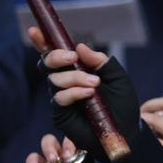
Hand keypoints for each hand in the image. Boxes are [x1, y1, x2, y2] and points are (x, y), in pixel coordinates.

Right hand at [32, 30, 139, 156]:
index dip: (43, 42)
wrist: (126, 131)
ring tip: (94, 84)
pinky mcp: (61, 114)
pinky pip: (60, 98)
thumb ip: (101, 61)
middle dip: (56, 56)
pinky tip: (89, 94)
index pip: (56, 54)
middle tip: (72, 58)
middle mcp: (66, 82)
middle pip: (47, 63)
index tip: (35, 30)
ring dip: (74, 78)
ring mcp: (62, 98)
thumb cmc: (123, 104)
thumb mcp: (118, 78)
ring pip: (54, 80)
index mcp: (78, 70)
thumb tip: (80, 46)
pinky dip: (74, 92)